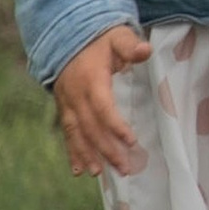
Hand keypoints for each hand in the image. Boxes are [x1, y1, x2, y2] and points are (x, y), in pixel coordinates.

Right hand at [53, 25, 149, 177]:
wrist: (68, 36)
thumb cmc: (100, 39)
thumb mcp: (117, 36)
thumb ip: (130, 45)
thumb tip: (144, 51)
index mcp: (90, 80)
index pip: (102, 108)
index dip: (115, 126)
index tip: (131, 141)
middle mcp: (74, 95)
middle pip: (90, 127)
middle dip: (106, 149)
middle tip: (125, 167)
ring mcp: (66, 103)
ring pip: (76, 134)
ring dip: (88, 155)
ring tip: (100, 174)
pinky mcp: (63, 108)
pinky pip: (67, 133)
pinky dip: (72, 151)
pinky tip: (78, 170)